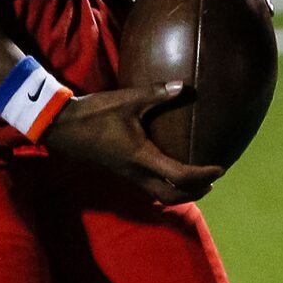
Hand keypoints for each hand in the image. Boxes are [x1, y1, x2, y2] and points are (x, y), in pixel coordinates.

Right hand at [45, 83, 224, 205]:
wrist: (61, 127)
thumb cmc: (93, 113)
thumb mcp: (127, 100)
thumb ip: (157, 94)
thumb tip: (183, 86)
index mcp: (141, 157)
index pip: (179, 176)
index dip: (203, 175)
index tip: (221, 168)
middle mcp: (136, 172)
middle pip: (171, 196)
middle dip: (194, 193)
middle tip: (212, 182)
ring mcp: (126, 175)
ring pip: (159, 196)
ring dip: (180, 194)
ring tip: (196, 182)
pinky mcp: (120, 171)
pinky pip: (148, 188)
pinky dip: (165, 187)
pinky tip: (169, 173)